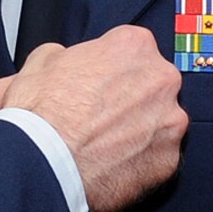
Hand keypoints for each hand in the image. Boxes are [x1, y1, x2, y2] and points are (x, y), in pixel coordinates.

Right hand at [0, 25, 185, 211]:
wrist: (44, 164)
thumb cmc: (42, 113)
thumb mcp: (42, 60)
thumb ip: (68, 54)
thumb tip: (67, 60)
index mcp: (134, 46)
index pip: (132, 48)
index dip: (111, 67)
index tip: (99, 81)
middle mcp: (161, 80)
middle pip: (153, 83)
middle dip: (132, 96)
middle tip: (100, 113)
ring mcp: (170, 122)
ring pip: (159, 121)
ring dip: (139, 129)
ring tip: (103, 142)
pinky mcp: (169, 160)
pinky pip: (158, 156)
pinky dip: (139, 159)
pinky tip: (111, 162)